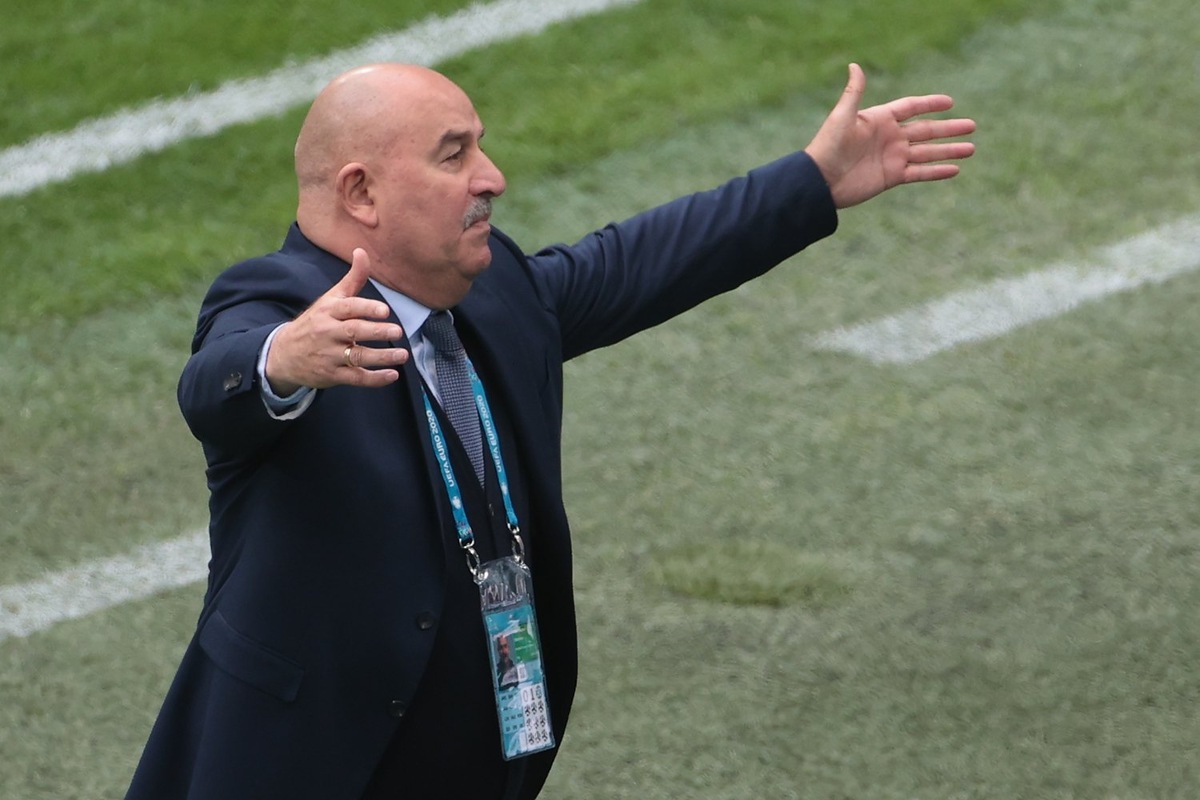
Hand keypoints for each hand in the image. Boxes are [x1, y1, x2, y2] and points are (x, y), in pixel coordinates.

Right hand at [265, 247, 408, 393]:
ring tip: (402, 355)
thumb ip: (352, 279)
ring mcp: (329, 355)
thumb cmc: (315, 322)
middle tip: (397, 331)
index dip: (366, 308)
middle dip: (376, 331)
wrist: (283, 354)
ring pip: (357, 357)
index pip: (348, 308)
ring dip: (381, 357)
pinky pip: (355, 378)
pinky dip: (374, 379)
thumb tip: (362, 251)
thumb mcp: (330, 299)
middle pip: (353, 331)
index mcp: (328, 311)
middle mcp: (327, 332)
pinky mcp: (332, 375)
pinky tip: (392, 375)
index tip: (385, 311)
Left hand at [804, 63, 975, 208]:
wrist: (820, 181)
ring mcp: (892, 158)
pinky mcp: (892, 177)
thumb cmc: (828, 146)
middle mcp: (889, 138)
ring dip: (949, 150)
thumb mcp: (842, 117)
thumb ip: (854, 93)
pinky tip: (955, 169)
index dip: (930, 104)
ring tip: (971, 148)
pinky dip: (937, 172)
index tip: (950, 102)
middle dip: (949, 129)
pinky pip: (920, 173)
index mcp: (880, 120)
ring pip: (928, 153)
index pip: (911, 108)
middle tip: (972, 125)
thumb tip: (855, 65)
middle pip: (926, 131)